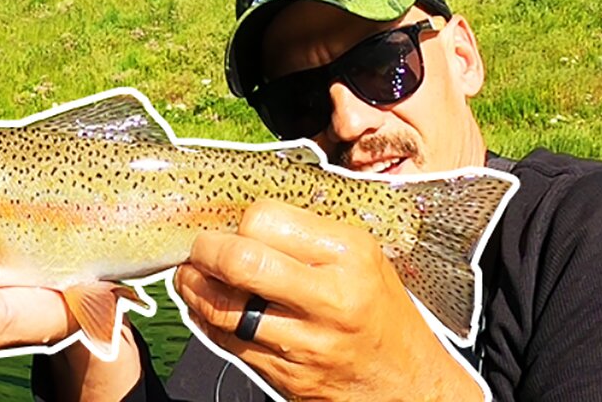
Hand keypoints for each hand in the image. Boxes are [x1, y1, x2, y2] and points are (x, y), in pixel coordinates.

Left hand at [173, 200, 484, 401]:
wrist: (409, 386)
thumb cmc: (383, 314)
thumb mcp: (365, 259)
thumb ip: (310, 235)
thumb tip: (245, 216)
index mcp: (349, 256)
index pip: (266, 219)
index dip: (239, 220)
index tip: (234, 224)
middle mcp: (329, 299)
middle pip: (239, 262)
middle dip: (204, 250)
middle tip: (199, 247)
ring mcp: (306, 343)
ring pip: (222, 308)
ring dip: (193, 287)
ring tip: (191, 274)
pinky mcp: (288, 377)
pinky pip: (228, 344)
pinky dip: (206, 321)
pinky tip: (205, 306)